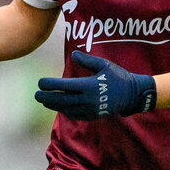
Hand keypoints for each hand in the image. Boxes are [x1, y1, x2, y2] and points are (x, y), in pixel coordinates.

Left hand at [35, 50, 156, 119]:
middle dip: (47, 98)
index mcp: (89, 86)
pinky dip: (65, 111)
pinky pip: (75, 115)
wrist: (132, 95)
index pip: (64, 86)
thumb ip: (87, 60)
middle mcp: (88, 100)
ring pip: (66, 109)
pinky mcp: (93, 115)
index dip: (50, 85)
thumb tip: (73, 54)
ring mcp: (90, 109)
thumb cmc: (118, 77)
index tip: (40, 82)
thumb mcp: (104, 65)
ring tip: (44, 101)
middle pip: (62, 100)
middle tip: (36, 95)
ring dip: (54, 105)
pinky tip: (59, 107)